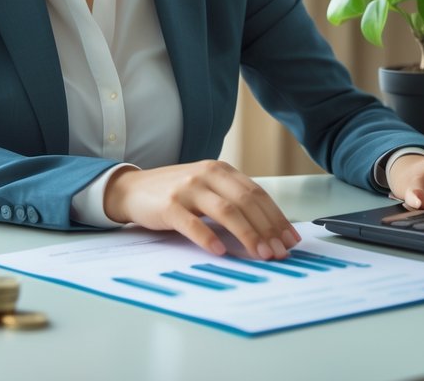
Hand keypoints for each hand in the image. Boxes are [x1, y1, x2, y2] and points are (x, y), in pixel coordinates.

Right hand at [103, 160, 299, 258]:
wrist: (133, 189)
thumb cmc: (176, 192)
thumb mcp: (207, 188)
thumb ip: (232, 200)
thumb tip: (268, 230)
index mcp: (221, 170)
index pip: (257, 193)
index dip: (276, 217)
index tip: (290, 239)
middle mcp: (207, 174)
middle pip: (246, 201)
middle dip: (267, 228)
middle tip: (279, 252)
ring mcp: (187, 188)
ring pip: (226, 211)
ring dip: (247, 234)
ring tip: (260, 254)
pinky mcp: (168, 205)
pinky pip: (192, 223)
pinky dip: (209, 238)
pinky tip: (221, 251)